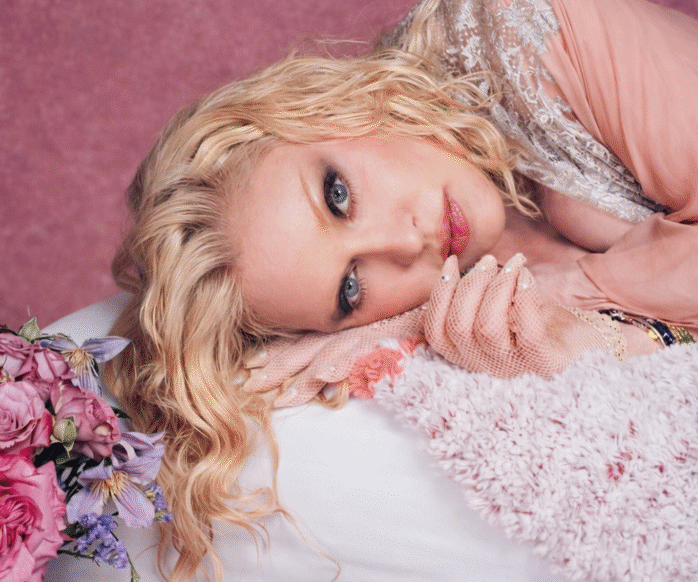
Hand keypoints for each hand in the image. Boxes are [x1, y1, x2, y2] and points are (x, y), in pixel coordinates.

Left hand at [242, 307, 424, 406]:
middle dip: (277, 367)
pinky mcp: (391, 340)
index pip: (305, 337)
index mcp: (346, 324)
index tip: (250, 363)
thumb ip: (357, 341)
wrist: (448, 299)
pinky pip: (363, 354)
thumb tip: (331, 370)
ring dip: (303, 377)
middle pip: (307, 347)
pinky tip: (326, 379)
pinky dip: (344, 365)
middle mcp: (352, 327)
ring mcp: (370, 334)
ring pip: (329, 355)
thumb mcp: (379, 325)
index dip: (277, 350)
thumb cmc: (415, 313)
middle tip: (249, 384)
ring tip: (282, 398)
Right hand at [424, 254, 624, 377]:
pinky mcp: (548, 364)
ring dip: (497, 285)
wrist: (591, 327)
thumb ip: (472, 294)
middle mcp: (488, 366)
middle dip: (470, 284)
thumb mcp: (500, 303)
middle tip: (490, 261)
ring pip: (487, 327)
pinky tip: (527, 276)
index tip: (452, 264)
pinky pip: (527, 332)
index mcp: (469, 353)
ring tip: (514, 264)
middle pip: (458, 327)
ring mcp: (517, 369)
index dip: (438, 295)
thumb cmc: (541, 312)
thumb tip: (446, 272)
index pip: (436, 332)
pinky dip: (523, 296)